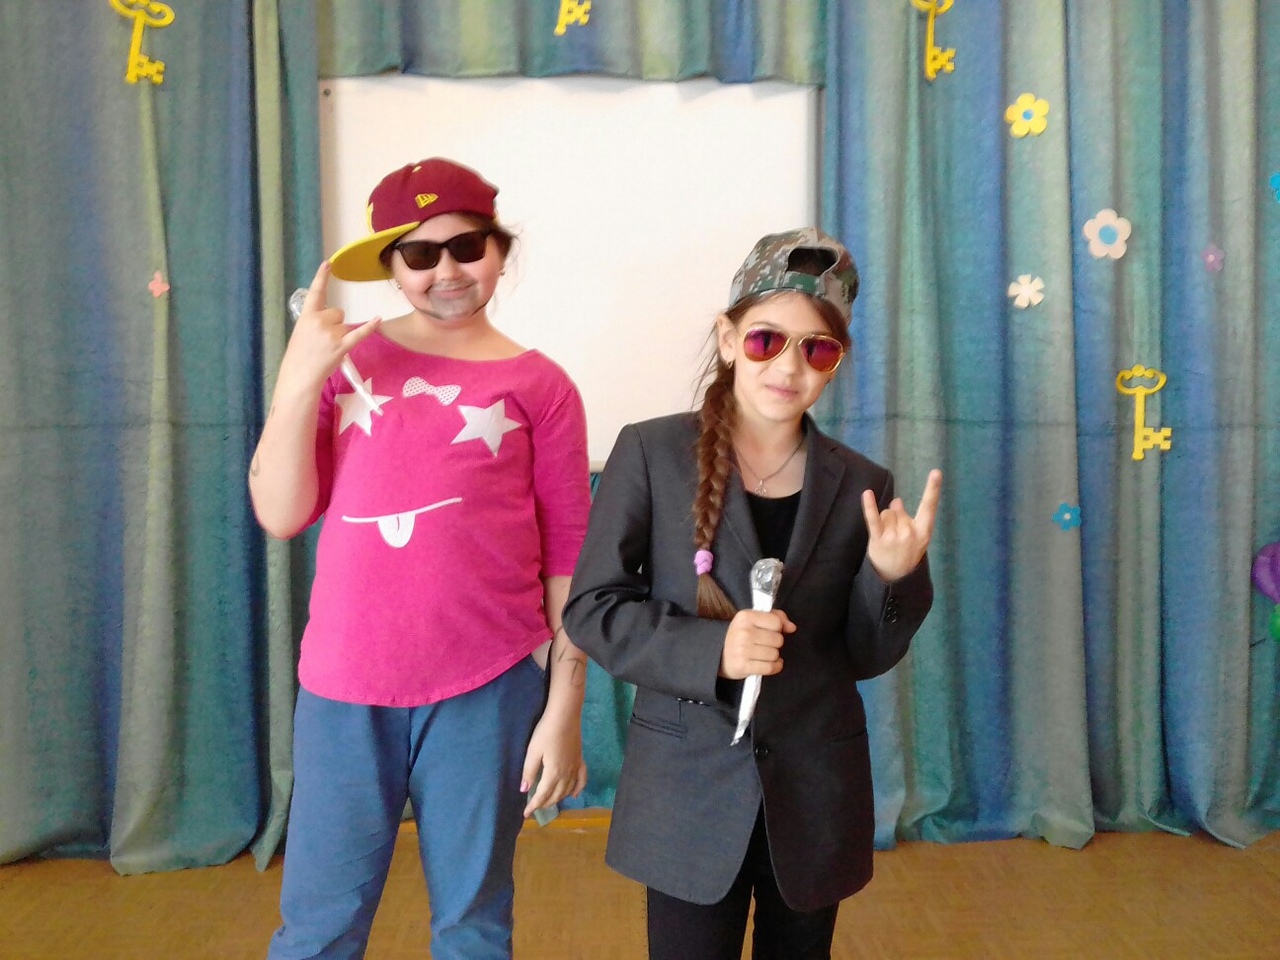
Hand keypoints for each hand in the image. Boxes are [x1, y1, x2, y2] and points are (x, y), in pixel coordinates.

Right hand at [275, 260, 380, 397]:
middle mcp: (319, 321)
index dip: (321, 277)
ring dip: (340, 334)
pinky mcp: (341, 345)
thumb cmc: (299, 356)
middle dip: (334, 323)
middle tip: (323, 340)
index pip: (315, 293)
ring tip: (327, 348)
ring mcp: (331, 333)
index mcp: (306, 316)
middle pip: (338, 312)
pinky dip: (369, 327)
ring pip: (345, 323)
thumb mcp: (301, 332)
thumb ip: (314, 321)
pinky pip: (359, 333)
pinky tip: (378, 319)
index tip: (328, 263)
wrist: (299, 376)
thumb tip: (332, 318)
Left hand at [520, 708, 587, 817]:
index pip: (542, 796)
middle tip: (534, 807)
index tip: (525, 814)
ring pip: (568, 790)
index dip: (533, 806)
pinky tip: (574, 794)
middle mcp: (566, 775)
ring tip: (549, 802)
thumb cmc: (546, 732)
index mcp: (553, 774)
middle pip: (556, 795)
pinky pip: (581, 780)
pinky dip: (578, 789)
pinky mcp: (580, 760)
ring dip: (558, 799)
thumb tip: (524, 790)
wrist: (565, 715)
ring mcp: (575, 768)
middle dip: (545, 804)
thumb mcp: (533, 751)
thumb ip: (529, 772)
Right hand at [719, 609, 795, 678]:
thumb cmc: (740, 636)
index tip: (770, 631)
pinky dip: (774, 667)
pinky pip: (770, 667)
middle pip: (778, 639)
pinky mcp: (743, 666)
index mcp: (745, 617)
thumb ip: (775, 617)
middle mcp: (743, 632)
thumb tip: (791, 627)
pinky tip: (769, 663)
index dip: (777, 628)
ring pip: (775, 654)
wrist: (718, 653)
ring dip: (773, 656)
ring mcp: (742, 650)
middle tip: (764, 644)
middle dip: (775, 643)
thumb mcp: (753, 620)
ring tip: (763, 654)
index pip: (776, 622)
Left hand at [862, 468, 942, 581]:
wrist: (896, 578)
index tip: (937, 472)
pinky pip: (873, 519)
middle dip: (895, 516)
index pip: (929, 506)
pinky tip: (867, 493)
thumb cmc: (907, 553)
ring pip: (886, 512)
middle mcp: (910, 533)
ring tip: (887, 538)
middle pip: (898, 508)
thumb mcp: (917, 538)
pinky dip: (869, 506)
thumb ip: (910, 518)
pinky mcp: (878, 540)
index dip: (933, 489)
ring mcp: (894, 537)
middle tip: (896, 536)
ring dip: (885, 521)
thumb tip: (896, 500)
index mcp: (924, 532)